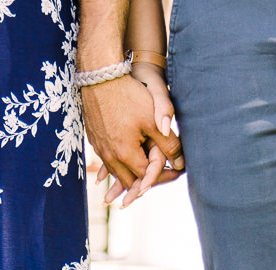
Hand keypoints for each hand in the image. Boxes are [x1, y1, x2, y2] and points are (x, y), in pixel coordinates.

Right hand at [79, 73, 180, 206]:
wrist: (100, 77)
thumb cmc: (129, 96)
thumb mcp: (153, 119)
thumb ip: (169, 143)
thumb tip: (181, 163)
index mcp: (126, 154)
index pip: (145, 176)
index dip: (162, 178)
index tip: (175, 176)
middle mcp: (110, 156)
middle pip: (128, 180)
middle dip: (142, 185)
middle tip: (158, 183)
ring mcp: (100, 148)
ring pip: (115, 171)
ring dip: (126, 178)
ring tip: (137, 183)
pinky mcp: (94, 138)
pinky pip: (105, 159)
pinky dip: (114, 166)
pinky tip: (119, 165)